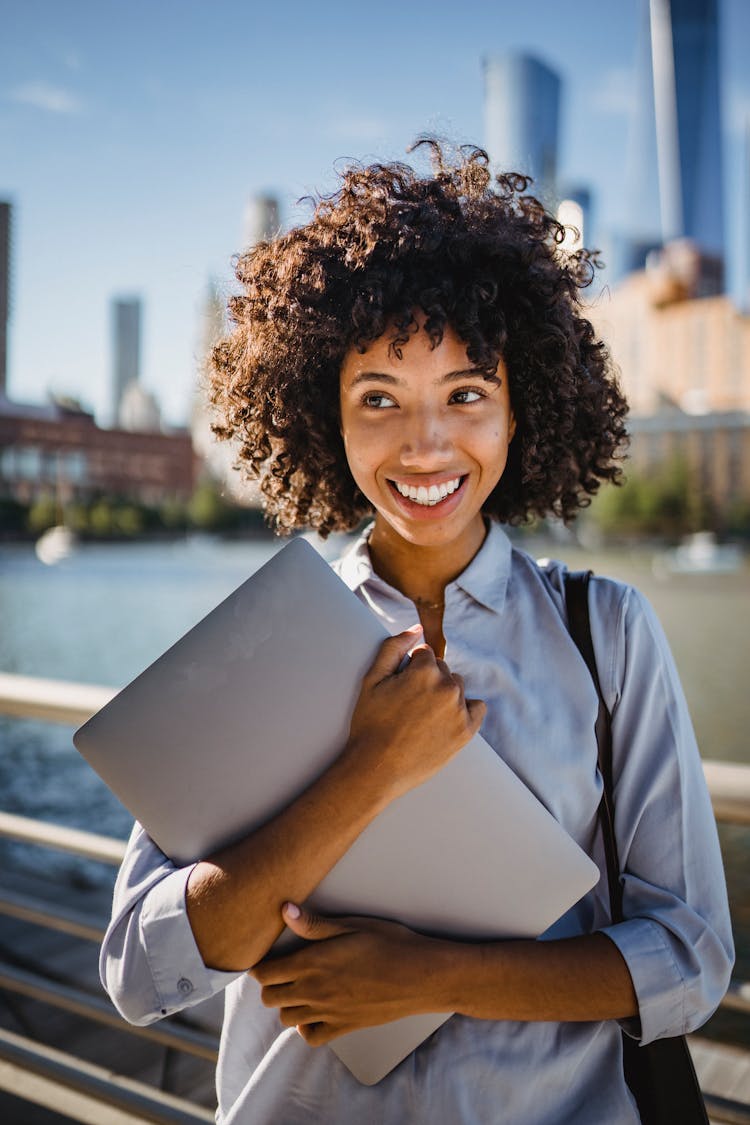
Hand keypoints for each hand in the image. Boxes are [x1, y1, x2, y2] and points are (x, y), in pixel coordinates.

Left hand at [250, 902, 447, 1045]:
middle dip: (270, 985)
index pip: (266, 973)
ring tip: (299, 989)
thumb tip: (284, 910)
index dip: (260, 966)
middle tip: (282, 971)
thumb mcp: (351, 925)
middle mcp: (314, 991)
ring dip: (287, 1004)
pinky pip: (310, 1036)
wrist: (420, 975)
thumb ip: (315, 924)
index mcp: (312, 963)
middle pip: (270, 998)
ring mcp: (328, 1012)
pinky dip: (306, 1027)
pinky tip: (314, 1012)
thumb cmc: (389, 943)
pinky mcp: (343, 1027)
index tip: (266, 959)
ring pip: (286, 1018)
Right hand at [343, 627, 485, 800]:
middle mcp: (447, 687)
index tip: (401, 688)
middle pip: (442, 670)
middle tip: (408, 705)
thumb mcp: (372, 680)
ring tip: (423, 716)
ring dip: (444, 694)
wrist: (376, 768)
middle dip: (428, 680)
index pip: (425, 655)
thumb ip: (393, 647)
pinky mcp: (466, 732)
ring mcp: (459, 710)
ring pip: (456, 687)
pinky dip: (466, 709)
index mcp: (425, 671)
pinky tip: (447, 718)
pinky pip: (477, 708)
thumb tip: (416, 629)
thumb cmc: (370, 724)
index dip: (410, 669)